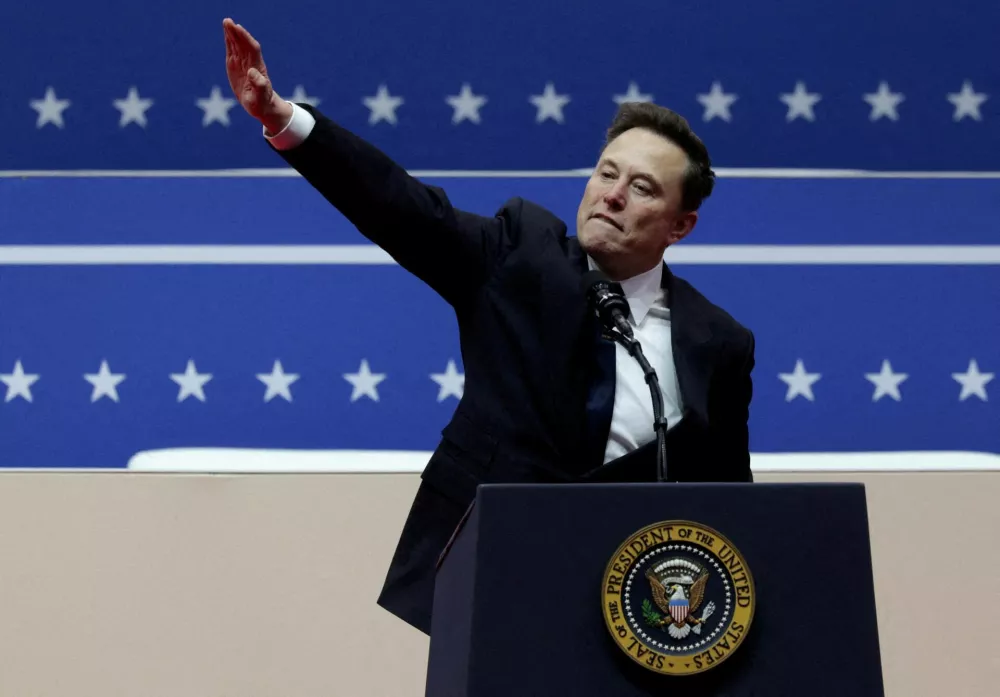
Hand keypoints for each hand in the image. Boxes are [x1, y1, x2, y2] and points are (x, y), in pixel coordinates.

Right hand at [223, 18, 292, 132]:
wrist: (262, 106)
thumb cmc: (262, 103)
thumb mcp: (261, 97)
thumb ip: (259, 85)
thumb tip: (252, 71)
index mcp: (257, 68)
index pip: (252, 49)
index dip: (246, 38)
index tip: (238, 29)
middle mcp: (250, 63)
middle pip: (244, 44)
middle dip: (237, 32)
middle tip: (228, 21)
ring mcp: (243, 64)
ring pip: (238, 46)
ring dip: (232, 34)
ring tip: (226, 22)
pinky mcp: (236, 67)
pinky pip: (233, 52)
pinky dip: (229, 42)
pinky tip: (226, 33)